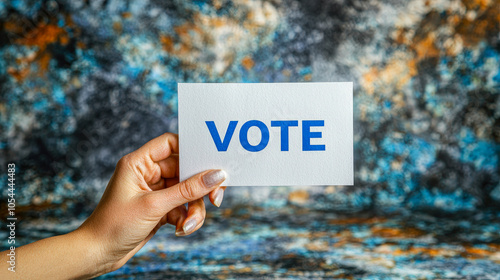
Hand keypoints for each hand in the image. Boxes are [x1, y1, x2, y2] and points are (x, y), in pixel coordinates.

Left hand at [78, 133, 226, 274]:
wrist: (98, 255)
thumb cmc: (114, 226)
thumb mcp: (154, 206)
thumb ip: (187, 190)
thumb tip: (216, 176)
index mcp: (139, 163)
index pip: (170, 143)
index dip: (191, 149)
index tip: (211, 161)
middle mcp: (148, 173)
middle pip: (185, 170)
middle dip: (199, 188)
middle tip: (215, 197)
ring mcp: (155, 191)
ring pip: (187, 192)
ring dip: (194, 209)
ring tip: (189, 225)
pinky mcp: (160, 208)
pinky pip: (183, 206)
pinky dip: (186, 218)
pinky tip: (180, 229)